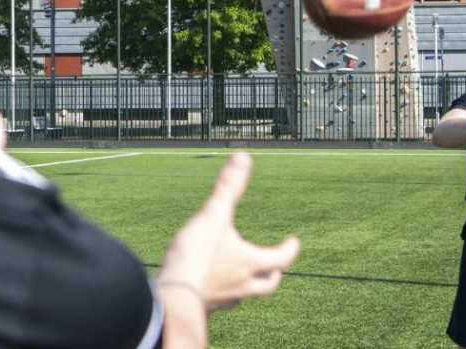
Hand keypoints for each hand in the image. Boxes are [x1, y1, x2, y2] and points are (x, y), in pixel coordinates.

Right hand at [158, 152, 301, 311]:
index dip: (290, 249)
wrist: (172, 297)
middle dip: (273, 275)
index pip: (281, 258)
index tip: (293, 241)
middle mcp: (242, 286)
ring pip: (243, 296)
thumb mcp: (213, 215)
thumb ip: (228, 188)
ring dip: (247, 286)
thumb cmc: (196, 256)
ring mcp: (222, 300)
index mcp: (250, 263)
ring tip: (241, 276)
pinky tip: (211, 288)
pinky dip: (221, 294)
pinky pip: (218, 303)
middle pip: (267, 285)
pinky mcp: (203, 307)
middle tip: (275, 267)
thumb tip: (242, 157)